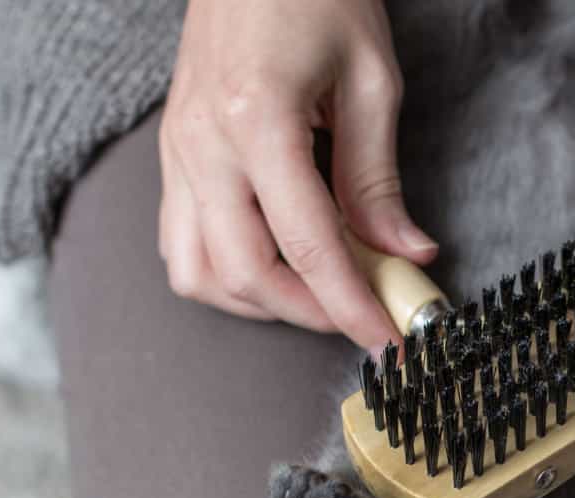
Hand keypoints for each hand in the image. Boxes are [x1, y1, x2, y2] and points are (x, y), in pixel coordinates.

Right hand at [159, 0, 436, 348]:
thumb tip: (404, 253)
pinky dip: (224, 273)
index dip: (353, 305)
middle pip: (246, 274)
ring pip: (198, 272)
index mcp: (257, 118)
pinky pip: (180, 243)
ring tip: (317, 292)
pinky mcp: (170, 154)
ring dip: (260, 301)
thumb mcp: (371, 78)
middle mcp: (203, 144)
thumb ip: (378, 177)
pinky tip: (272, 262)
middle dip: (310, 314)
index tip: (390, 340)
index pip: (309, 245)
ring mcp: (177, 151)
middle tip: (363, 317)